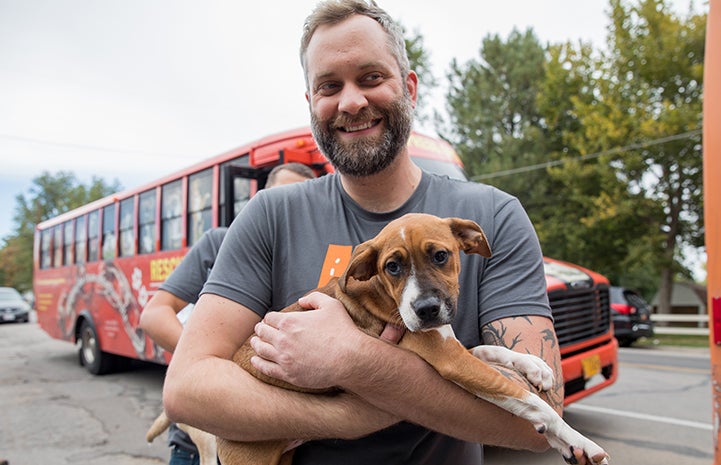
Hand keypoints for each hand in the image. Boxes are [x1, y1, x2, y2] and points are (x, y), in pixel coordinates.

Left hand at [250, 292, 364, 389]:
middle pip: (262, 333)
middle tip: (260, 331)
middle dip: (260, 330)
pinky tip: (255, 360)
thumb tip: (301, 301)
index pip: (269, 318)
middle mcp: (283, 340)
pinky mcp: (288, 374)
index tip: (270, 321)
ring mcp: (284, 358)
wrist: (350, 358)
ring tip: (255, 343)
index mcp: (290, 322)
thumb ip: (313, 298)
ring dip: (256, 344)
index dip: (269, 318)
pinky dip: (258, 363)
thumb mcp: (330, 305)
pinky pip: (266, 368)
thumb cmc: (342, 331)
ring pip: (261, 350)